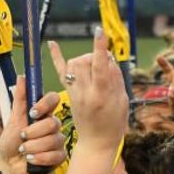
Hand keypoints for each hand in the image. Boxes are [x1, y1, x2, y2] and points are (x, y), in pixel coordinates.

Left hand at [0, 83, 63, 173]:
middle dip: (34, 132)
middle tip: (23, 138)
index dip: (45, 104)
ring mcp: (57, 142)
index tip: (32, 113)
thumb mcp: (13, 120)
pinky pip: (55, 155)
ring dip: (33, 147)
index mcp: (43, 114)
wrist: (10, 166)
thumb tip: (21, 76)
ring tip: (24, 151)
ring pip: (53, 141)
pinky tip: (31, 160)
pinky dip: (39, 158)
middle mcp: (52, 126)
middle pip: (53, 123)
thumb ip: (20, 100)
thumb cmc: (11, 143)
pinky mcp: (59, 157)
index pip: (53, 99)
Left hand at [49, 28, 128, 148]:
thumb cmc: (114, 123)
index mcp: (101, 95)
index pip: (100, 66)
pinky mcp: (69, 94)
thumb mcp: (122, 101)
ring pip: (74, 63)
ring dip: (85, 58)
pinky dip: (56, 57)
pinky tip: (51, 43)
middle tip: (105, 64)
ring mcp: (75, 93)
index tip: (100, 31)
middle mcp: (85, 92)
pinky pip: (60, 72)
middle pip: (85, 61)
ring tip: (94, 66)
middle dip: (96, 55)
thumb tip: (108, 58)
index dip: (100, 48)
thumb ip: (115, 79)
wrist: (97, 142)